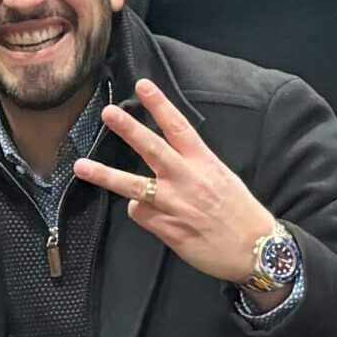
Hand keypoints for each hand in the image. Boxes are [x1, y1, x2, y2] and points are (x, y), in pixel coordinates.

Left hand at [73, 79, 278, 285]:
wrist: (256, 250)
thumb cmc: (240, 212)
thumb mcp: (222, 178)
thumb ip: (193, 166)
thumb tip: (164, 163)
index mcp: (205, 162)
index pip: (179, 127)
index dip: (160, 105)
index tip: (143, 85)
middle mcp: (187, 180)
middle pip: (152, 149)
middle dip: (129, 129)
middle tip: (108, 113)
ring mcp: (174, 205)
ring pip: (132, 186)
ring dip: (104, 175)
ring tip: (79, 166)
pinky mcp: (166, 228)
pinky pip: (140, 214)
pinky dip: (140, 212)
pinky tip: (156, 217)